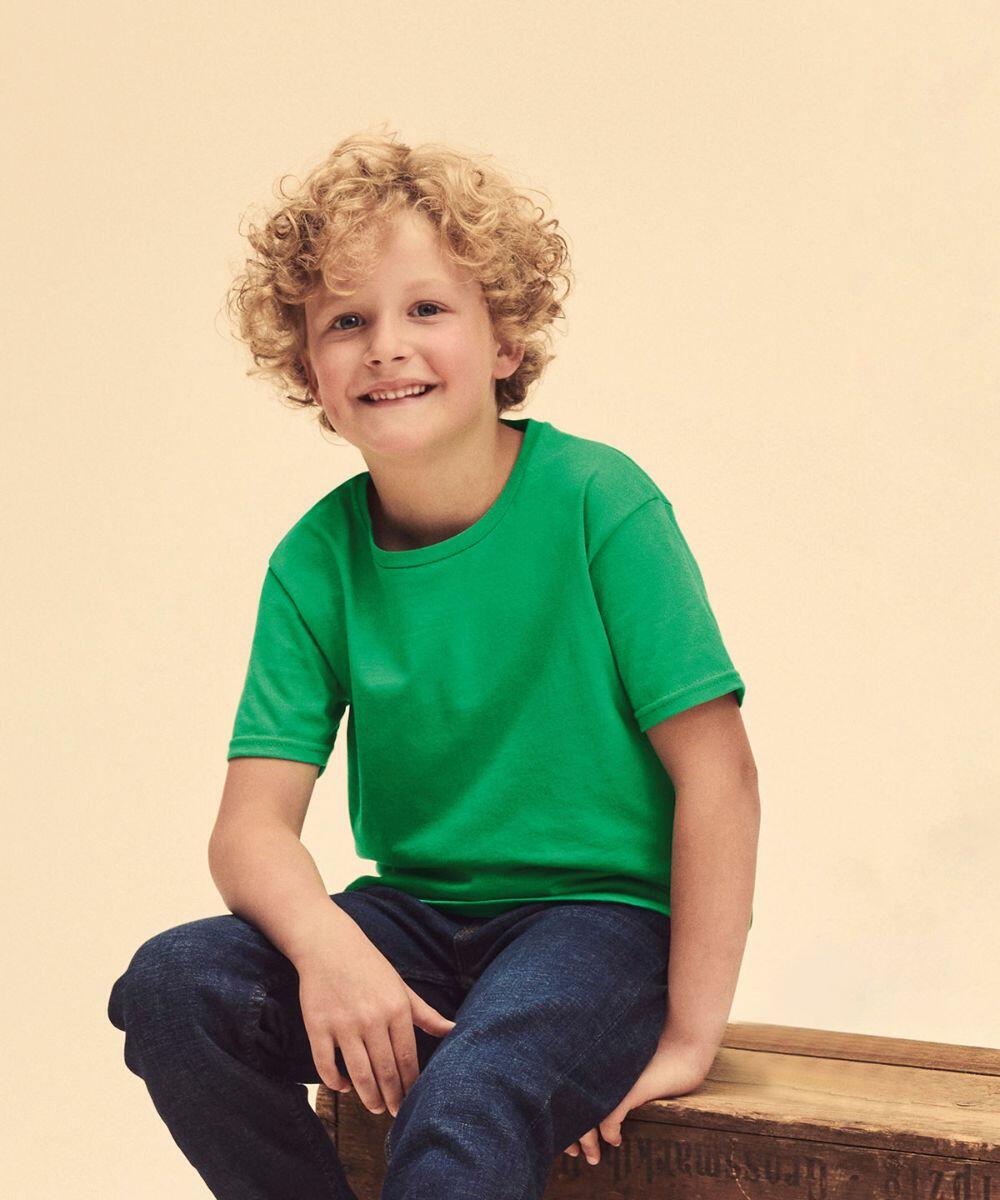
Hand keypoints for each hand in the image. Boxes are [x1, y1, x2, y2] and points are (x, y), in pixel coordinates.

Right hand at [295, 920, 456, 1118]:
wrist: (328, 944)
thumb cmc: (369, 966)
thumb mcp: (401, 987)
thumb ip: (426, 1014)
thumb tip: (454, 1030)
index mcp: (396, 1009)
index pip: (408, 1057)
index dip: (411, 1083)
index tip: (414, 1099)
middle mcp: (372, 1019)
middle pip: (385, 1070)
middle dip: (392, 1096)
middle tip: (395, 1112)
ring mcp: (344, 1025)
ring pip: (359, 1074)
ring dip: (368, 1096)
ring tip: (375, 1106)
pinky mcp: (318, 1027)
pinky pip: (326, 1065)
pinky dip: (336, 1082)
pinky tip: (344, 1087)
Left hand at [561, 1039, 710, 1165]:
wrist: (682, 1044)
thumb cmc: (649, 1051)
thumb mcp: (617, 1059)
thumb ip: (599, 1072)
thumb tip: (583, 1093)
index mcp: (588, 1057)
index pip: (561, 1091)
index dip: (559, 1116)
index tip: (565, 1136)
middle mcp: (594, 1067)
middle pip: (568, 1105)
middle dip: (568, 1133)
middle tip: (571, 1152)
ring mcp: (610, 1077)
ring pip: (587, 1117)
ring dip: (587, 1141)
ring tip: (593, 1157)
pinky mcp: (629, 1089)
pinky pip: (609, 1120)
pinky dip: (610, 1132)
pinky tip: (615, 1140)